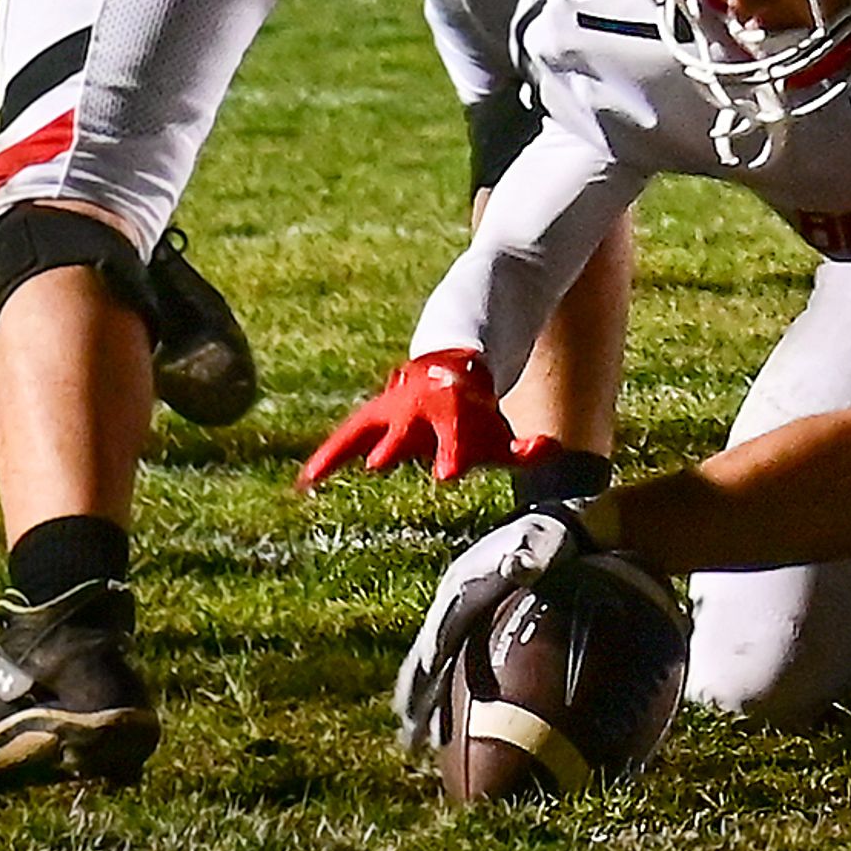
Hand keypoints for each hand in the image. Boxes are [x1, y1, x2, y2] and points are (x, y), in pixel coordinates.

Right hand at [301, 348, 517, 489]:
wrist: (450, 367)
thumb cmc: (478, 411)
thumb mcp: (501, 429)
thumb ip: (524, 449)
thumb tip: (547, 449)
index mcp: (454, 411)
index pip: (453, 434)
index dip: (452, 451)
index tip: (447, 474)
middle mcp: (417, 410)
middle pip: (403, 432)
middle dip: (395, 447)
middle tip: (378, 464)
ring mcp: (390, 411)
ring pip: (364, 429)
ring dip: (343, 451)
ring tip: (314, 476)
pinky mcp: (370, 416)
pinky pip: (344, 438)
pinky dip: (325, 458)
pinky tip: (302, 484)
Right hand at [394, 506, 593, 753]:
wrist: (550, 529)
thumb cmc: (547, 537)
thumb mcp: (540, 539)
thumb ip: (529, 552)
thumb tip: (519, 565)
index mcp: (461, 587)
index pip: (442, 629)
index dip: (432, 658)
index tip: (422, 690)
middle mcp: (452, 608)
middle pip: (425, 658)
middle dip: (414, 696)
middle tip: (407, 737)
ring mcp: (459, 621)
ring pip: (432, 670)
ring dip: (423, 704)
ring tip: (415, 745)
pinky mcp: (472, 633)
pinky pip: (452, 671)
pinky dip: (445, 697)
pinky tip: (448, 731)